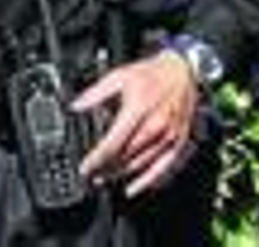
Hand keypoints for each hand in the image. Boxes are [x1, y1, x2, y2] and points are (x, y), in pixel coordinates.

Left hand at [75, 51, 199, 196]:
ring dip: (121, 175)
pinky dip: (148, 181)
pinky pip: (164, 168)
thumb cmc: (151, 74)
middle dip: (105, 169)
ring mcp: (169, 137)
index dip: (97, 159)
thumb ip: (95, 93)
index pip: (113, 143)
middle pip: (126, 157)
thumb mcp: (118, 76)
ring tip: (105, 180)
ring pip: (141, 165)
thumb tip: (76, 106)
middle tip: (90, 176)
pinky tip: (134, 188)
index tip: (85, 167)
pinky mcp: (178, 142)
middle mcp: (155, 126)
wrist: (182, 71)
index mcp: (137, 110)